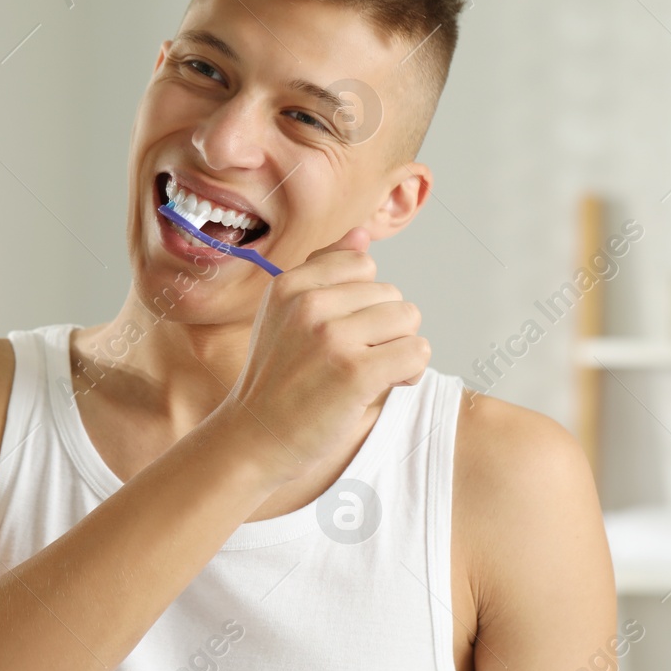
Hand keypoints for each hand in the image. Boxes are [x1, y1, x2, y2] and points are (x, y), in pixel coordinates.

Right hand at [217, 227, 428, 479]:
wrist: (255, 438)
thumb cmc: (276, 379)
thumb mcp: (285, 314)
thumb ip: (324, 270)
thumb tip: (362, 232)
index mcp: (291, 284)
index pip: (363, 264)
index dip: (366, 300)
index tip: (348, 328)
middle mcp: (309, 304)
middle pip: (391, 293)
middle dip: (386, 327)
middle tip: (358, 358)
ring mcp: (331, 337)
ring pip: (408, 319)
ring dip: (400, 349)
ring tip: (371, 372)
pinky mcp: (354, 372)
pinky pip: (416, 352)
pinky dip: (410, 372)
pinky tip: (385, 384)